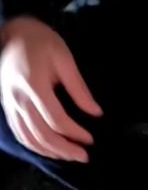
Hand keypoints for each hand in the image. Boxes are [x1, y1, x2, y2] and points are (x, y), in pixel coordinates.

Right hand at [0, 17, 102, 161]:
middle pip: (40, 134)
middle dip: (64, 149)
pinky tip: (49, 150)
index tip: (90, 139)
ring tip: (70, 157)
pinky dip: (33, 145)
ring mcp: (9, 103)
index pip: (56, 119)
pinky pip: (18, 132)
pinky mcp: (6, 105)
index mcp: (34, 85)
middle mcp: (17, 98)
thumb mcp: (65, 60)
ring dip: (50, 152)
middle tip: (83, 157)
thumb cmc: (42, 42)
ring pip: (27, 137)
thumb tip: (96, 112)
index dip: (74, 133)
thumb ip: (79, 89)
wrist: (14, 32)